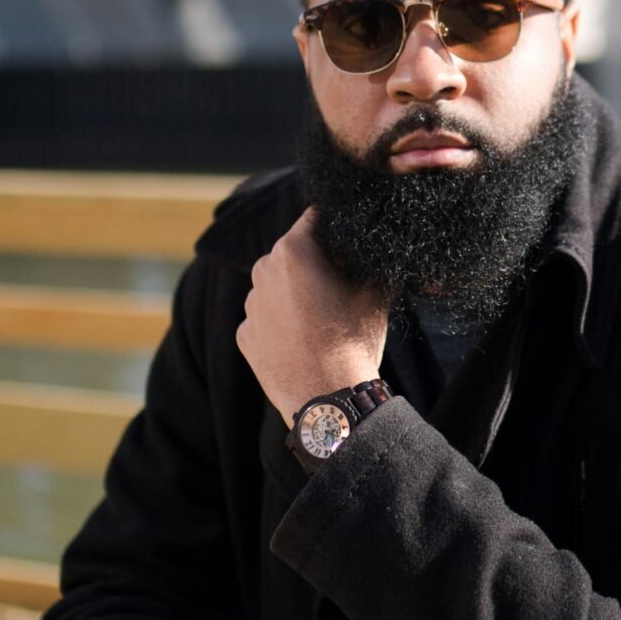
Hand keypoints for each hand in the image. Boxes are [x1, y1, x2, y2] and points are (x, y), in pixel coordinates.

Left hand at [237, 208, 388, 422]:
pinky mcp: (244, 335)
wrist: (327, 401)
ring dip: (296, 293)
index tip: (350, 243)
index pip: (315, 218)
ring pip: (277, 286)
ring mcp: (250, 305)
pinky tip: (304, 342)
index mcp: (292, 251)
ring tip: (323, 321)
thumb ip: (370, 259)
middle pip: (294, 253)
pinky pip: (266, 318)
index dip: (336, 227)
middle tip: (342, 284)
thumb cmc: (352, 342)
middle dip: (316, 262)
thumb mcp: (375, 293)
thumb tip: (376, 247)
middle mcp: (262, 271)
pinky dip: (283, 324)